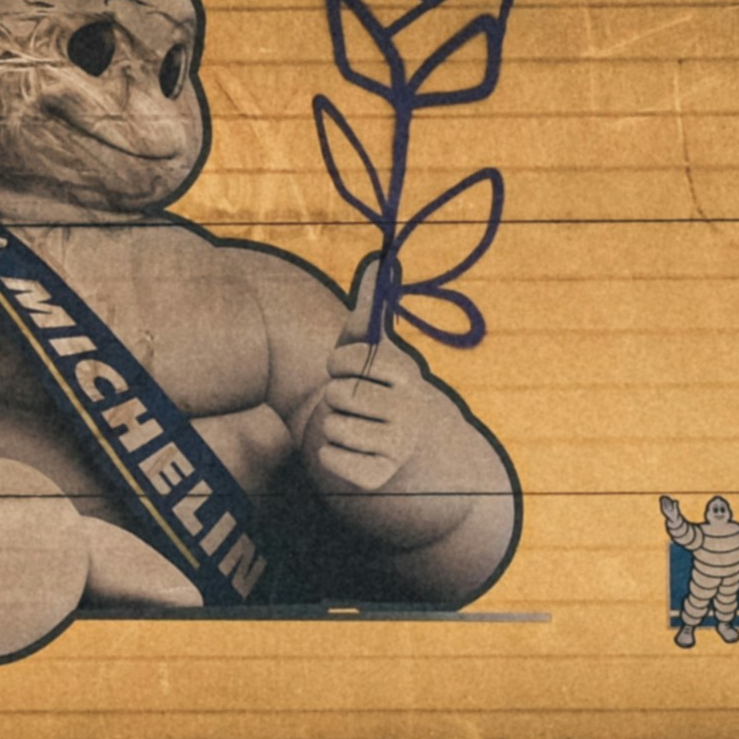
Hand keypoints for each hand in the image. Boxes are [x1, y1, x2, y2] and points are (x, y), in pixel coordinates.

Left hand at [304, 257, 426, 501]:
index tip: (344, 368)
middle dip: (335, 396)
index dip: (338, 363)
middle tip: (350, 402)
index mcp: (407, 374)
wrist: (398, 447)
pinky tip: (348, 451)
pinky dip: (328, 455)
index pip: (355, 360)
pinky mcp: (378, 477)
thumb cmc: (373, 386)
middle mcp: (409, 411)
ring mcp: (397, 447)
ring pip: (333, 428)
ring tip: (350, 424)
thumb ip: (370, 311)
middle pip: (341, 396)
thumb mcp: (370, 350)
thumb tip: (378, 262)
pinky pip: (330, 460)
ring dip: (331, 425)